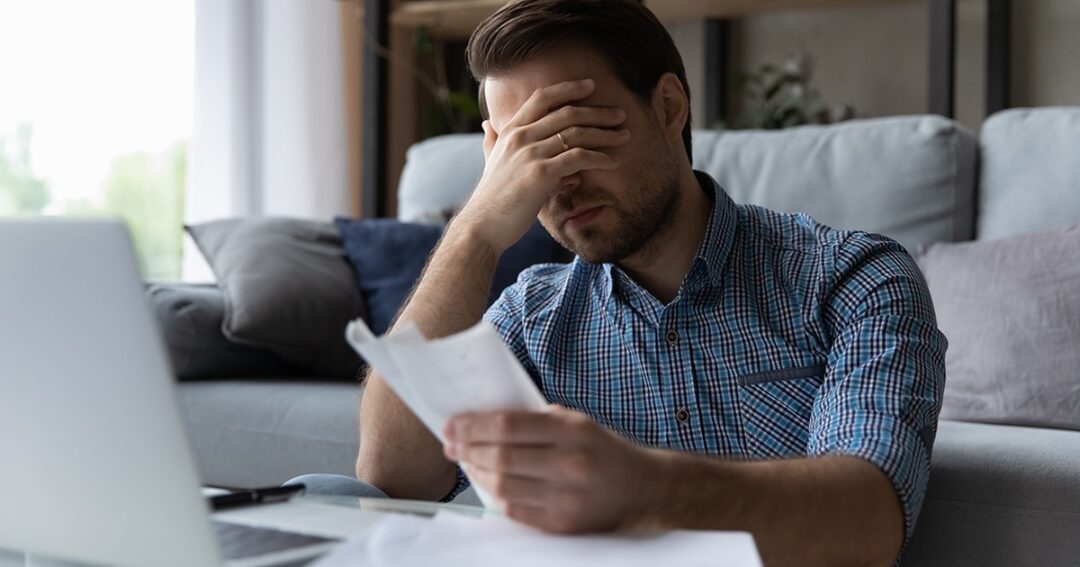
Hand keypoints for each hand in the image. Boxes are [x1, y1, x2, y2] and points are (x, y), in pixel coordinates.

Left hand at [443, 406, 663, 533]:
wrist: (642, 488)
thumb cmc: (602, 450)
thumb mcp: (576, 422)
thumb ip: (537, 421)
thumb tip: (485, 421)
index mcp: (572, 430)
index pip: (508, 425)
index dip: (473, 425)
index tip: (452, 424)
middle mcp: (569, 463)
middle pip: (500, 457)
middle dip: (467, 449)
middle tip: (451, 444)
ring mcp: (566, 497)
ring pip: (503, 486)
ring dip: (477, 473)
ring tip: (467, 463)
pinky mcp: (563, 524)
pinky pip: (515, 510)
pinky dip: (496, 495)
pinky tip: (489, 484)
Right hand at [452, 79, 630, 252]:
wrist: (483, 226)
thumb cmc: (492, 198)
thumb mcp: (489, 162)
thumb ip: (491, 141)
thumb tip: (487, 125)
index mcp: (510, 130)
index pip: (542, 97)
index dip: (568, 88)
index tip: (591, 85)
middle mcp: (520, 137)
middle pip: (567, 113)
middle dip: (598, 112)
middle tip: (620, 114)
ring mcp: (530, 154)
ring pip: (577, 134)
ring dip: (605, 134)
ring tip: (625, 136)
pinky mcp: (541, 173)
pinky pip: (578, 158)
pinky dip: (599, 158)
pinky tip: (612, 162)